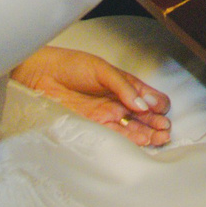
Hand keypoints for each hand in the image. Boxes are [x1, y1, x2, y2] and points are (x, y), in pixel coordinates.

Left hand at [13, 47, 171, 147]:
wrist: (40, 75)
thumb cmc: (70, 65)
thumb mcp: (101, 69)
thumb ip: (123, 86)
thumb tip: (143, 105)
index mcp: (123, 84)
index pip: (147, 97)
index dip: (157, 103)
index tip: (160, 109)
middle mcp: (116, 101)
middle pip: (142, 116)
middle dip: (156, 123)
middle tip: (165, 130)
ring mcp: (105, 115)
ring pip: (131, 128)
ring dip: (146, 134)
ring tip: (159, 138)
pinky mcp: (93, 127)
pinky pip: (114, 136)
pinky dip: (129, 139)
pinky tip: (141, 141)